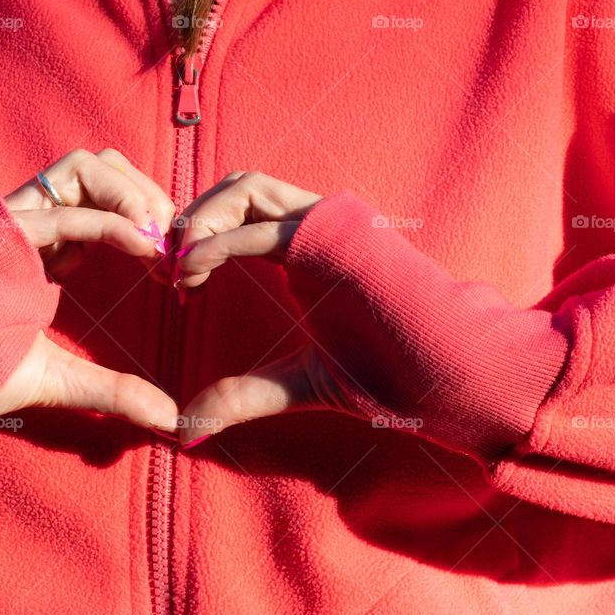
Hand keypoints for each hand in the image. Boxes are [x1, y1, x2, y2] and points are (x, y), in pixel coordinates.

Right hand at [0, 148, 178, 432]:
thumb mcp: (60, 379)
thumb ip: (115, 391)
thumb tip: (169, 420)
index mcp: (44, 248)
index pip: (104, 200)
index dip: (146, 220)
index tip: (172, 265)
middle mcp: (32, 224)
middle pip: (100, 168)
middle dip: (147, 193)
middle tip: (174, 239)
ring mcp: (14, 221)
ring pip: (84, 166)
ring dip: (133, 193)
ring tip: (160, 237)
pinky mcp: (0, 229)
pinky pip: (66, 209)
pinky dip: (114, 220)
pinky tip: (145, 247)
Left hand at [172, 175, 567, 453]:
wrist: (445, 371)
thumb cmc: (385, 371)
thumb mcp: (297, 381)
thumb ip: (243, 396)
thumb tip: (188, 427)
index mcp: (304, 249)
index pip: (236, 214)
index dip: (197, 240)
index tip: (176, 286)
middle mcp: (314, 225)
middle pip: (235, 186)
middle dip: (191, 219)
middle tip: (168, 271)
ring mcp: (328, 224)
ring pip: (245, 186)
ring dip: (201, 220)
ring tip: (180, 270)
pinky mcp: (338, 235)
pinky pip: (264, 226)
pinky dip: (219, 241)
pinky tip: (192, 272)